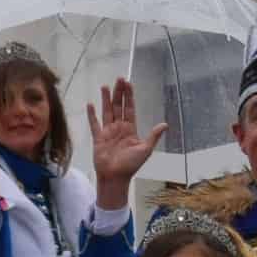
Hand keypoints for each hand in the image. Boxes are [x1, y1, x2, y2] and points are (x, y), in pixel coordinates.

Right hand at [89, 79, 166, 208]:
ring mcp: (108, 132)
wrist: (115, 177)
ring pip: (107, 111)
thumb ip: (153, 136)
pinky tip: (91, 105)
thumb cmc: (130, 166)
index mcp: (130, 129)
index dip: (129, 96)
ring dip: (106, 99)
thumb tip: (165, 125)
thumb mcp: (145, 149)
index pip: (130, 108)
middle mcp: (119, 128)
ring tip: (105, 86)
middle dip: (119, 93)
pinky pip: (94, 124)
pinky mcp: (98, 138)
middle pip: (118, 106)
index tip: (128, 84)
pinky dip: (92, 115)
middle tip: (119, 79)